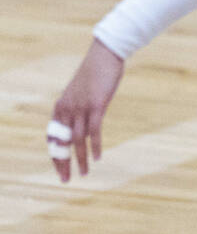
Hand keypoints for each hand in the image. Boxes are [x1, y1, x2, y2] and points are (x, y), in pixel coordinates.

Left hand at [48, 39, 123, 181]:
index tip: (60, 168)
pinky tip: (98, 157)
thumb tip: (81, 126)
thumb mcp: (81, 92)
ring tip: (83, 173)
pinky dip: (95, 146)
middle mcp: (67, 109)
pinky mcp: (97, 105)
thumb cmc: (96, 72)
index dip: (55, 155)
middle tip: (66, 179)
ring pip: (77, 141)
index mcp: (61, 106)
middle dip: (63, 163)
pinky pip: (94, 131)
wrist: (106, 53)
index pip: (52, 137)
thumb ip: (78, 109)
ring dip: (80, 159)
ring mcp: (81, 108)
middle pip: (61, 143)